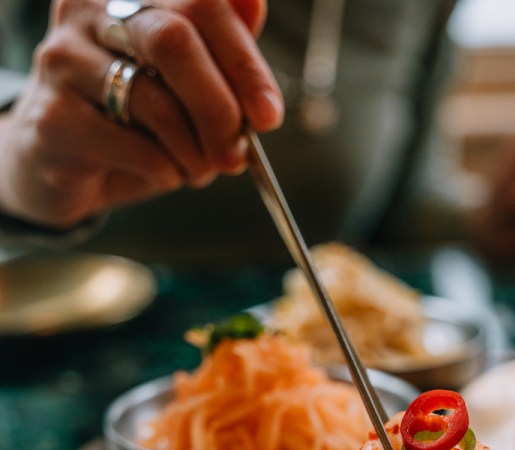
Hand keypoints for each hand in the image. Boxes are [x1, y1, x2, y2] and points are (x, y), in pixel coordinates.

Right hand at [0, 0, 283, 229]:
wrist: (63, 165)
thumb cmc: (133, 121)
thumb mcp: (184, 83)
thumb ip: (218, 46)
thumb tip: (254, 1)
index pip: (202, 4)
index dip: (244, 63)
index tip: (268, 116)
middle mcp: (89, 9)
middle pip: (175, 42)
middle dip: (220, 109)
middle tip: (237, 155)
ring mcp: (64, 59)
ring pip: (156, 102)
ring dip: (195, 151)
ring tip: (200, 170)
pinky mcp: (53, 116)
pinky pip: (135, 146)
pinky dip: (167, 171)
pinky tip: (166, 174)